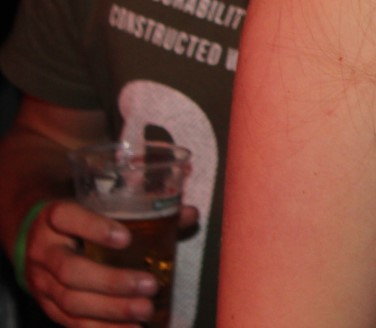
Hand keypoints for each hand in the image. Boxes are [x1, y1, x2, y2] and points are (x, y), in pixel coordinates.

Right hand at [20, 199, 195, 327]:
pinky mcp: (46, 306)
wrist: (37, 238)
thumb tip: (189, 214)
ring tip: (145, 310)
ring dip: (111, 310)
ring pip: (70, 301)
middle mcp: (43, 250)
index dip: (94, 228)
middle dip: (112, 282)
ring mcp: (40, 282)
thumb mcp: (99, 207)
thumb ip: (144, 210)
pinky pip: (70, 323)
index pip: (67, 218)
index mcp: (55, 218)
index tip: (126, 238)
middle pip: (70, 270)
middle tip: (149, 285)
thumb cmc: (80, 219)